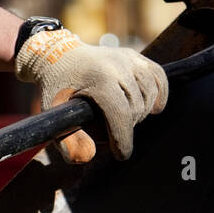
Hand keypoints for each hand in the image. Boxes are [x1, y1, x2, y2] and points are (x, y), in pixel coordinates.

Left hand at [15, 28, 167, 161]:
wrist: (58, 56)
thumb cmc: (56, 88)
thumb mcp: (54, 115)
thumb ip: (67, 142)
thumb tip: (89, 156)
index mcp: (98, 80)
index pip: (121, 114)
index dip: (123, 139)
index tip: (121, 155)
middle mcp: (117, 66)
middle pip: (136, 107)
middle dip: (127, 126)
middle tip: (112, 131)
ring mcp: (128, 58)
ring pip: (150, 94)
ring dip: (141, 112)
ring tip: (124, 118)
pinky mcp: (135, 56)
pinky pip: (159, 77)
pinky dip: (159, 94)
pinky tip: (152, 107)